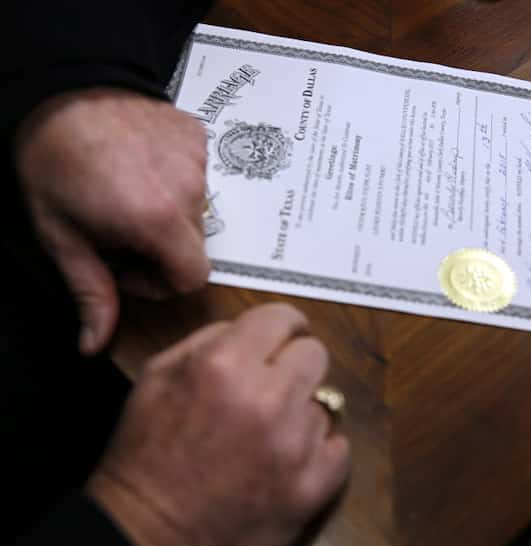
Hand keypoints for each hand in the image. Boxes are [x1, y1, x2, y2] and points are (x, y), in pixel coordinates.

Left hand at [15, 88, 210, 354]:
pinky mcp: (200, 137)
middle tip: (122, 230)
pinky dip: (176, 179)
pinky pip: (200, 175)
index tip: (127, 265)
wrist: (63, 88)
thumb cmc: (53, 163)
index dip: (161, 283)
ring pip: (199, 210)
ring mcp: (200, 160)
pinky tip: (144, 166)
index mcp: (157, 220)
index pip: (193, 277)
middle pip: (196, 245)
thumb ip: (90, 292)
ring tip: (130, 193)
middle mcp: (190, 191)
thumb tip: (94, 345)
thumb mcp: (61, 235)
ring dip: (170, 213)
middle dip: (162, 248)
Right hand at [86, 304, 349, 545]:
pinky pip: (338, 447)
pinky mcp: (313, 486)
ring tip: (266, 435)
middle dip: (294, 365)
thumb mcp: (158, 376)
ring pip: (324, 404)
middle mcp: (267, 398)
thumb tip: (252, 330)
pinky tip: (286, 460)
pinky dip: (317, 452)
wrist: (149, 535)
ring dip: (300, 413)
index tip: (281, 338)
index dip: (282, 326)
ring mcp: (296, 445)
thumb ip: (209, 340)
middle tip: (274, 386)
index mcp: (225, 365)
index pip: (283, 317)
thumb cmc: (146, 455)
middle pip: (315, 354)